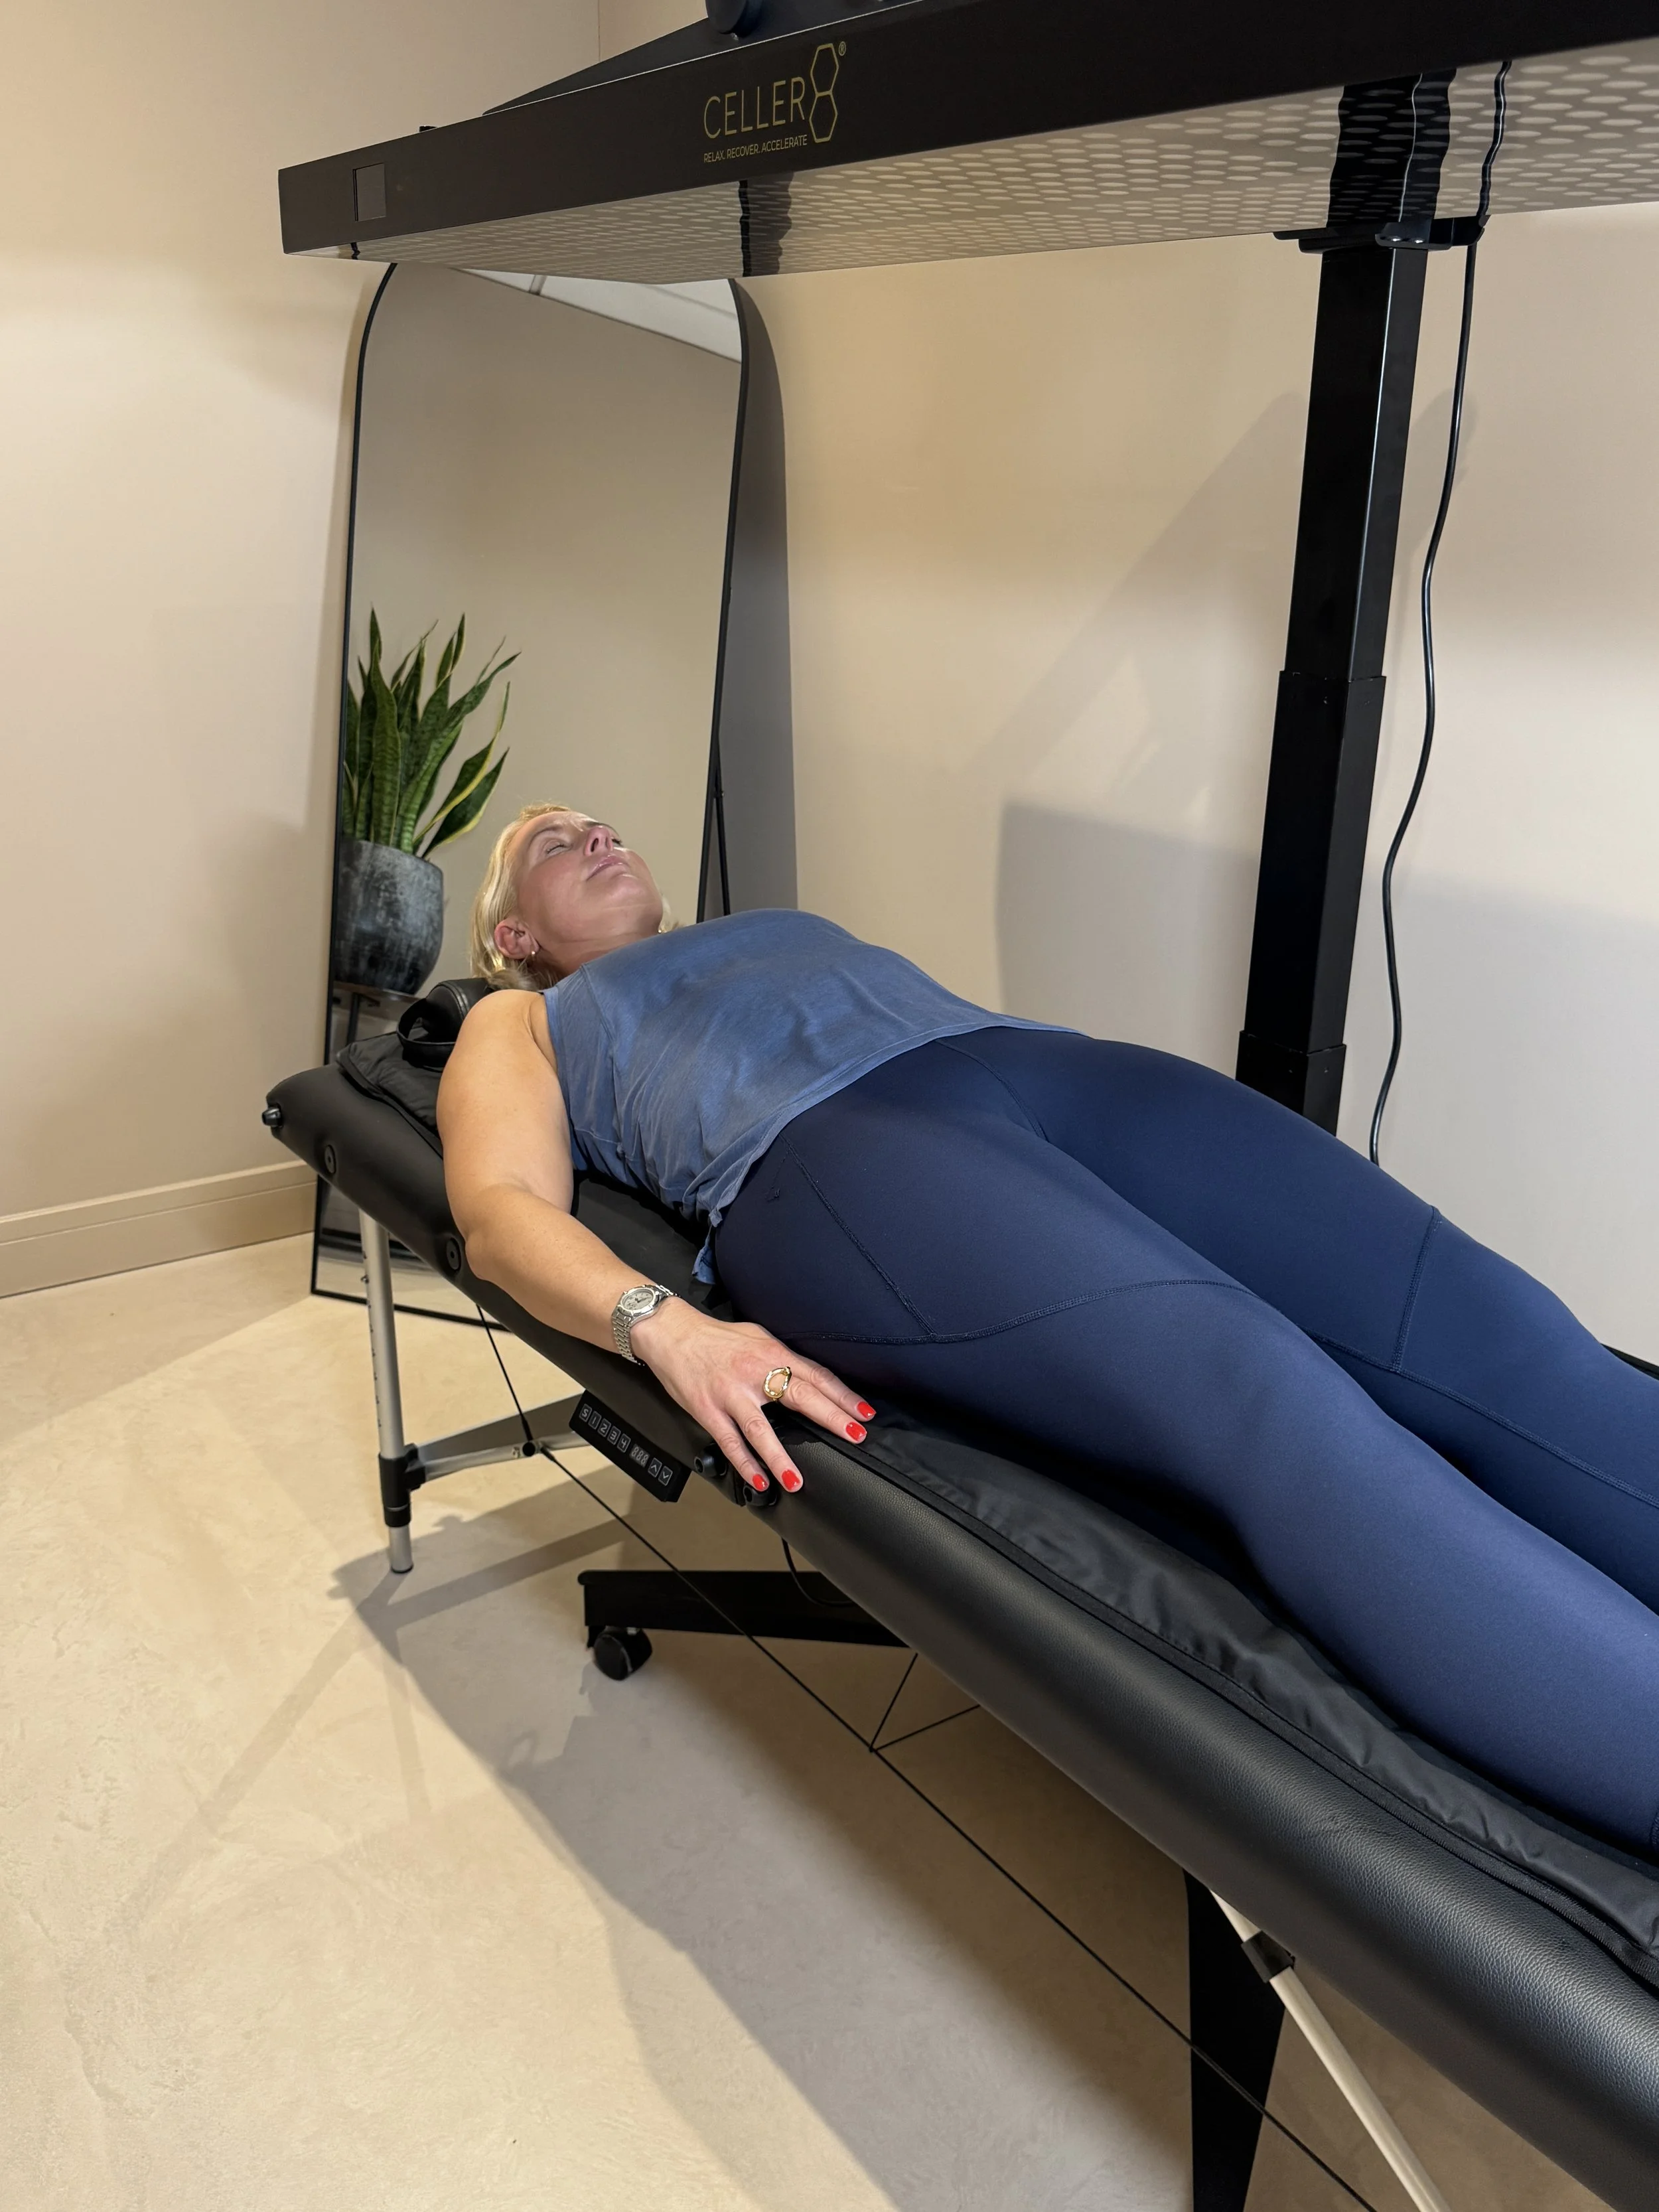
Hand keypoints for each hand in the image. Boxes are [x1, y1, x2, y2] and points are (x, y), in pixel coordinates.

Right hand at [627, 1300, 873, 1494]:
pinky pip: (729, 1441)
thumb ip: (782, 1359)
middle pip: (800, 1396)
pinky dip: (744, 1463)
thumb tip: (810, 1377)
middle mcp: (754, 1372)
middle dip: (831, 1417)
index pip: (816, 1375)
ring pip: (760, 1429)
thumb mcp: (757, 1338)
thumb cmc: (715, 1337)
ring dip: (780, 1458)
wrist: (671, 1333)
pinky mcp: (707, 1409)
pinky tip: (758, 1480)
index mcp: (771, 1353)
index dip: (843, 1395)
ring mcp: (730, 1393)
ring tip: (796, 1480)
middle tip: (854, 1435)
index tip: (863, 1412)